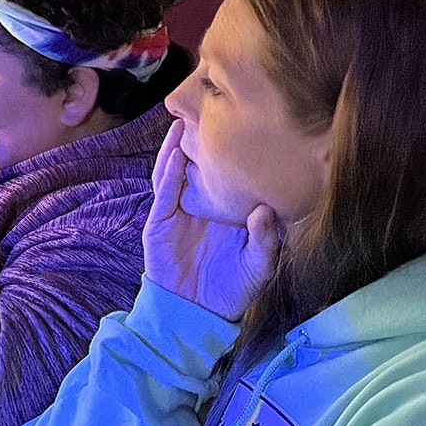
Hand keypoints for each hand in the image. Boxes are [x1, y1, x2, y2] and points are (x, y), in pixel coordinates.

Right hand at [143, 120, 279, 320]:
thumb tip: (265, 210)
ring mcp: (178, 212)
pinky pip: (164, 192)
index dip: (233, 155)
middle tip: (210, 111)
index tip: (247, 129)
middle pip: (198, 167)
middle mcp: (200, 207)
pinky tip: (175, 154)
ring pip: (176, 172)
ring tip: (185, 122)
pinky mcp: (160, 222)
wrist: (195, 313)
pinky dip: (168, 171)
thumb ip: (265, 241)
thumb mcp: (258, 267)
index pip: (227, 177)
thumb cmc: (230, 291)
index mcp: (225, 213)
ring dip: (178, 148)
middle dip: (201, 141)